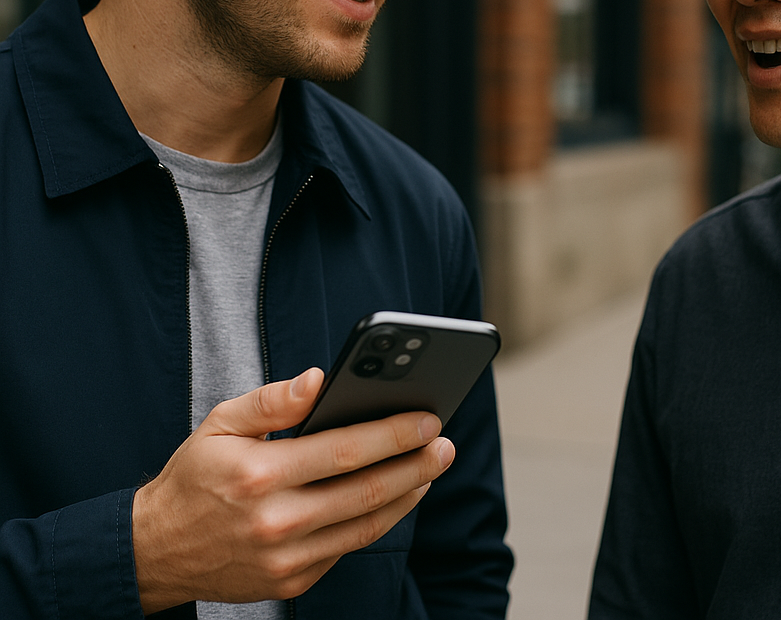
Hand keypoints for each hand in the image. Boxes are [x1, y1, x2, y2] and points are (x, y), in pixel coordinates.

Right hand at [131, 368, 453, 612]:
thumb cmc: (194, 477)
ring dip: (407, 496)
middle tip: (445, 445)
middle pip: (366, 491)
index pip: (344, 450)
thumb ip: (273, 400)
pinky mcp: (291, 582)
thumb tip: (319, 379)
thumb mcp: (221, 422)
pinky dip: (377, 521)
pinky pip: (347, 549)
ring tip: (431, 469)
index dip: (393, 434)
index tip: (427, 419)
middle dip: (416, 465)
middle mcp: (276, 522)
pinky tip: (395, 497)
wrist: (156, 551)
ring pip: (365, 526)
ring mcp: (286, 559)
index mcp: (260, 474)